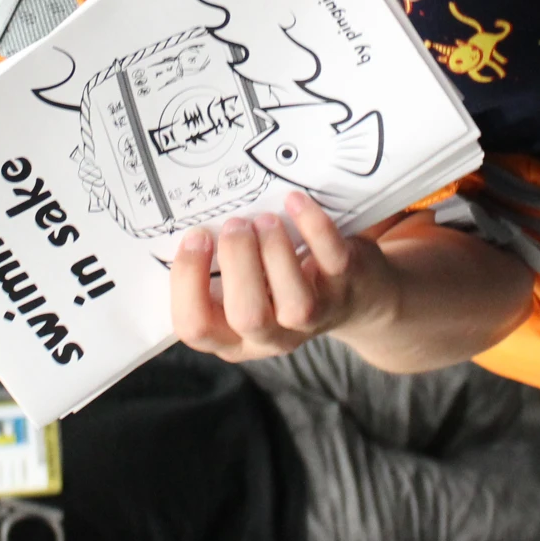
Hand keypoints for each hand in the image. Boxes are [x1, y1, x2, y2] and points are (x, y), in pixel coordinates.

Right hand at [170, 193, 396, 361]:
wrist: (353, 297)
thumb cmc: (279, 285)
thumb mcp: (240, 293)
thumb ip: (214, 275)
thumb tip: (186, 225)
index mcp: (232, 338)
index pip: (195, 328)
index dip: (188, 282)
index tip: (195, 238)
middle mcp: (270, 337)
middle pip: (247, 316)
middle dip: (237, 261)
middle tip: (235, 225)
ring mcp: (313, 317)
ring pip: (294, 302)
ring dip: (274, 250)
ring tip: (265, 219)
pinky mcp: (344, 287)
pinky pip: (331, 258)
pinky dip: (312, 225)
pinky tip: (295, 202)